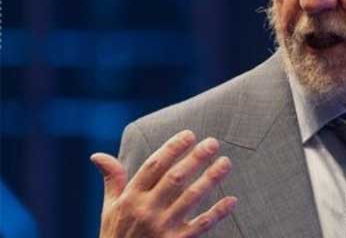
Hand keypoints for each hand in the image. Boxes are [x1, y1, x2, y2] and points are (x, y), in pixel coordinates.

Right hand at [91, 130, 236, 237]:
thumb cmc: (116, 235)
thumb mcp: (109, 208)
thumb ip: (112, 180)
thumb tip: (97, 155)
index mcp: (130, 198)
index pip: (153, 166)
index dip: (172, 148)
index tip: (189, 134)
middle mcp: (146, 211)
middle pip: (175, 178)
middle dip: (195, 159)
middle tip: (213, 143)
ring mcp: (162, 228)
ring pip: (191, 198)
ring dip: (210, 179)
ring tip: (225, 163)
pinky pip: (201, 225)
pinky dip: (218, 213)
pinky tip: (232, 200)